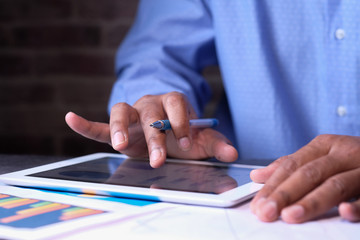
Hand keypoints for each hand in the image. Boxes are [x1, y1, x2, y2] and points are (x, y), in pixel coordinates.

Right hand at [65, 91, 237, 167]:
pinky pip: (100, 123)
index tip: (186, 140)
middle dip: (154, 135)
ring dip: (119, 127)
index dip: (180, 120)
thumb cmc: (183, 132)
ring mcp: (132, 114)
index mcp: (173, 102)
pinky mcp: (118, 127)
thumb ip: (216, 143)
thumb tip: (233, 153)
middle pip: (148, 112)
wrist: (166, 126)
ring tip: (120, 145)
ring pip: (121, 111)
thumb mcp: (201, 138)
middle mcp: (150, 103)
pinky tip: (70, 118)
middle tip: (159, 159)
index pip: (175, 104)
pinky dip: (85, 123)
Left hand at [250, 134, 359, 222]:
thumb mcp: (322, 156)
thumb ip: (291, 165)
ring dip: (312, 202)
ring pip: (335, 185)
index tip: (258, 204)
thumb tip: (258, 175)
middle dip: (285, 194)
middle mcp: (344, 153)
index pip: (291, 165)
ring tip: (291, 216)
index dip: (272, 185)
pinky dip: (357, 206)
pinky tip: (343, 213)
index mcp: (325, 145)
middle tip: (267, 212)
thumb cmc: (352, 160)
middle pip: (308, 173)